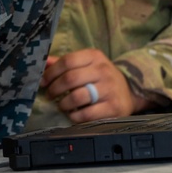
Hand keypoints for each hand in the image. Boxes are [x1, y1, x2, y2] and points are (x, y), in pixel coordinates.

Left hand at [40, 48, 155, 122]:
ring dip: (63, 104)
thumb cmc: (100, 78)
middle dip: (54, 89)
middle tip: (49, 95)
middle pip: (70, 78)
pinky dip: (75, 116)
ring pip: (77, 97)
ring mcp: (109, 89)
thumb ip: (65, 63)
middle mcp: (103, 70)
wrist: (128, 93)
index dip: (51, 72)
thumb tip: (44, 62)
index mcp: (94, 56)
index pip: (68, 60)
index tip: (43, 82)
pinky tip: (73, 114)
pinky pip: (87, 114)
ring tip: (61, 105)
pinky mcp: (113, 107)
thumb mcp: (86, 65)